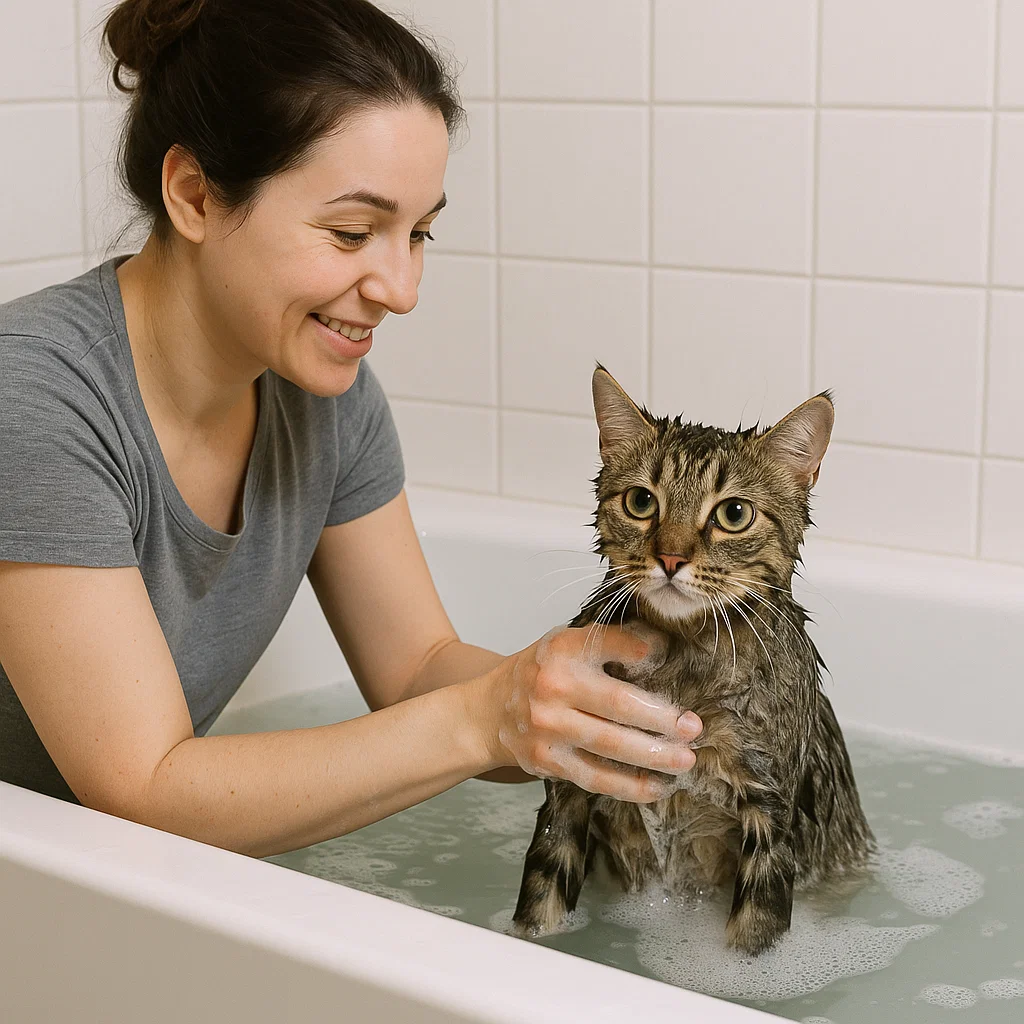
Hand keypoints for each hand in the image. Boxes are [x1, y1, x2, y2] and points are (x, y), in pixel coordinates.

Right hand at [480, 623, 702, 802]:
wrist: (486, 713)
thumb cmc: (538, 674)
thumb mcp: (565, 645)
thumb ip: (609, 643)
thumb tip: (661, 646)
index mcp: (562, 651)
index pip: (610, 645)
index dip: (641, 652)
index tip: (671, 660)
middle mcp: (553, 688)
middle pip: (618, 705)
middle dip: (662, 719)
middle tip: (693, 728)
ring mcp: (550, 727)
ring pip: (611, 746)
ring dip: (654, 756)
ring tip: (685, 760)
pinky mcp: (549, 761)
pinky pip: (597, 778)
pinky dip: (630, 786)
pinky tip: (657, 786)